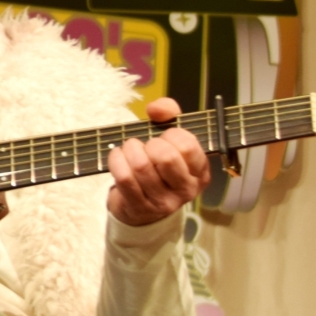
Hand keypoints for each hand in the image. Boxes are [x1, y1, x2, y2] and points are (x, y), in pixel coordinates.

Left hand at [106, 97, 210, 229]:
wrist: (140, 205)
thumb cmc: (157, 165)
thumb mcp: (169, 137)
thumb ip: (169, 113)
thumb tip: (157, 108)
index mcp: (200, 172)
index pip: (188, 146)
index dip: (171, 134)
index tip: (164, 137)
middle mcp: (186, 189)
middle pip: (166, 157)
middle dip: (150, 144)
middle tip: (146, 146)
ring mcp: (163, 202)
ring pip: (141, 166)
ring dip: (129, 150)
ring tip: (129, 149)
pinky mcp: (140, 207)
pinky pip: (124, 178)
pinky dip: (116, 160)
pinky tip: (117, 156)